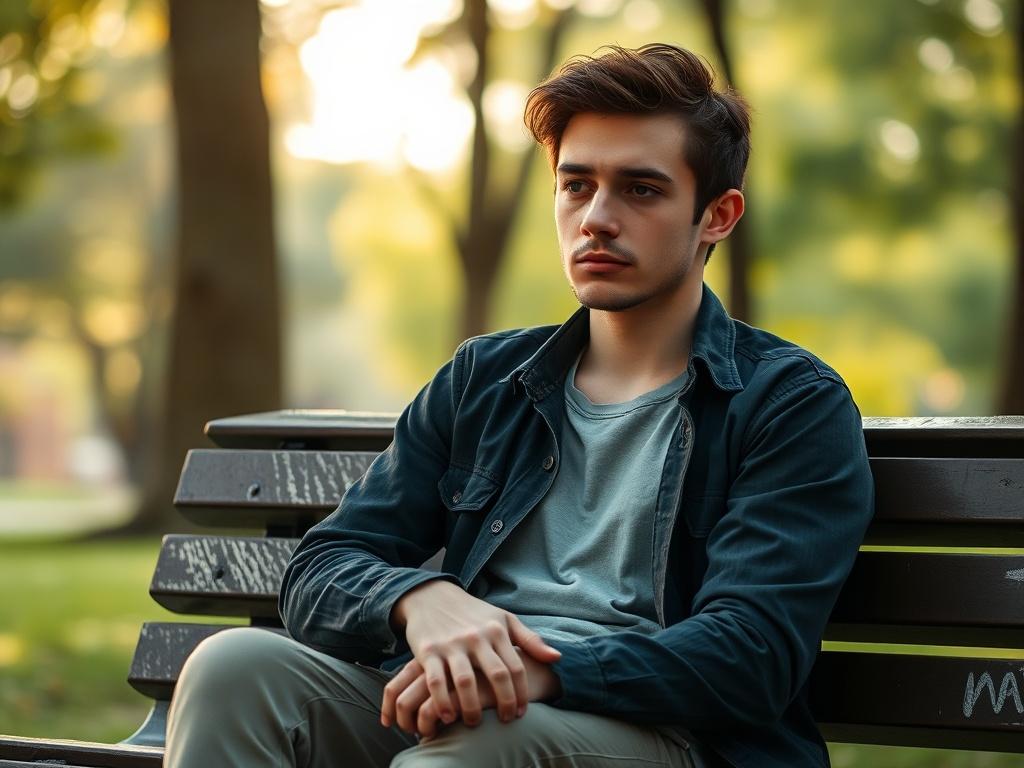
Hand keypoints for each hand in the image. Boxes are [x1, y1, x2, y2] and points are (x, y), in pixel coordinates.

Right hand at [382, 580, 559, 728]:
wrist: (432, 596)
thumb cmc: (473, 613)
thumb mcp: (504, 620)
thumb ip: (530, 640)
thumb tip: (557, 658)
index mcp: (496, 630)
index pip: (516, 667)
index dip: (521, 694)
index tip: (522, 713)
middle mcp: (476, 637)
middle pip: (497, 675)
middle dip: (505, 703)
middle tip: (505, 721)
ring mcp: (451, 644)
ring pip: (466, 681)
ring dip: (472, 708)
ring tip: (474, 724)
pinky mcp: (428, 651)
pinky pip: (436, 681)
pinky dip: (442, 701)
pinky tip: (448, 716)